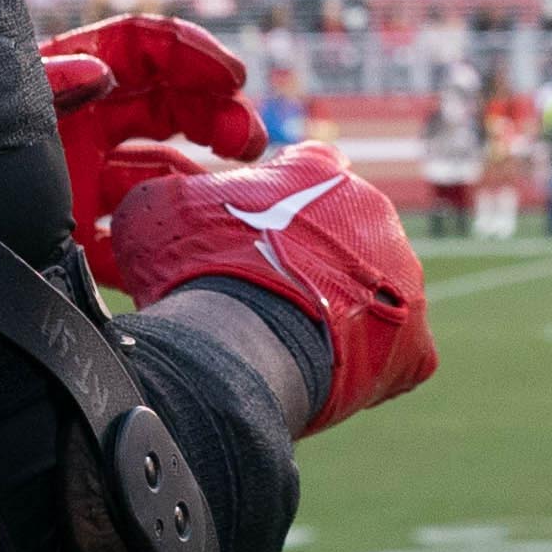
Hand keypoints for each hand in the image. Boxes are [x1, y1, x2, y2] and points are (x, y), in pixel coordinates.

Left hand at [43, 15, 268, 226]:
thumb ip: (46, 87)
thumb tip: (101, 73)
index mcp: (64, 83)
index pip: (138, 47)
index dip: (190, 53)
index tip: (234, 77)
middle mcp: (81, 127)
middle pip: (165, 106)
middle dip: (217, 116)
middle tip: (251, 143)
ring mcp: (83, 182)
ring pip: (161, 173)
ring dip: (201, 182)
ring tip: (233, 200)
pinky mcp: (76, 236)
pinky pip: (133, 240)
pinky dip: (162, 246)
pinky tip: (191, 250)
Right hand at [95, 146, 437, 427]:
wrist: (240, 339)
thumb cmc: (197, 270)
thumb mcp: (156, 216)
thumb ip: (162, 196)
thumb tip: (136, 201)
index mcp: (319, 171)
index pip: (305, 172)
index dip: (274, 209)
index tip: (249, 245)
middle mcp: (374, 212)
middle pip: (343, 236)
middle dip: (308, 266)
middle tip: (266, 301)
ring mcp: (403, 276)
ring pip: (372, 293)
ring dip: (340, 313)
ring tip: (293, 345)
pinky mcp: (415, 341)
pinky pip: (399, 354)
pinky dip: (370, 367)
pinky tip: (330, 380)